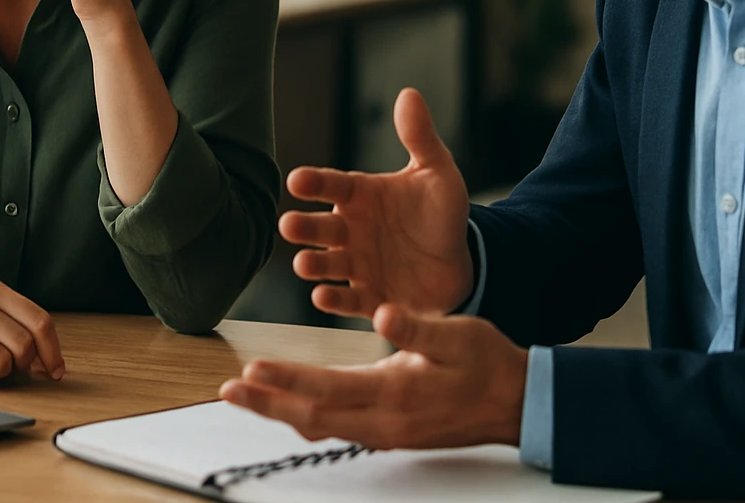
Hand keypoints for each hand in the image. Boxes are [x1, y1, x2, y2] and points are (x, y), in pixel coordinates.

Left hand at [220, 305, 527, 448]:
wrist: (516, 403)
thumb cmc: (486, 364)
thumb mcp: (456, 333)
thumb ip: (416, 325)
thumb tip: (382, 312)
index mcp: (396, 391)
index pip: (326, 389)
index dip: (285, 381)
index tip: (250, 371)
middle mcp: (385, 420)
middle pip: (312, 416)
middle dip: (267, 405)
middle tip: (228, 392)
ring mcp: (387, 432)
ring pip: (322, 426)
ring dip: (281, 412)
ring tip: (249, 399)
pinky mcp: (391, 433)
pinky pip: (338, 428)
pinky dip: (308, 417)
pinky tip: (292, 409)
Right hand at [281, 88, 472, 316]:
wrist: (462, 262)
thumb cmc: (440, 214)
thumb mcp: (437, 172)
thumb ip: (420, 137)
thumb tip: (408, 93)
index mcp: (362, 196)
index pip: (333, 185)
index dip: (315, 183)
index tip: (297, 180)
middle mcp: (351, 230)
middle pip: (321, 228)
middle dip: (303, 227)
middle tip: (288, 225)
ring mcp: (357, 266)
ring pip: (328, 265)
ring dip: (314, 265)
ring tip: (304, 264)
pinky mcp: (370, 298)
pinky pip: (350, 302)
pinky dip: (337, 302)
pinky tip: (325, 298)